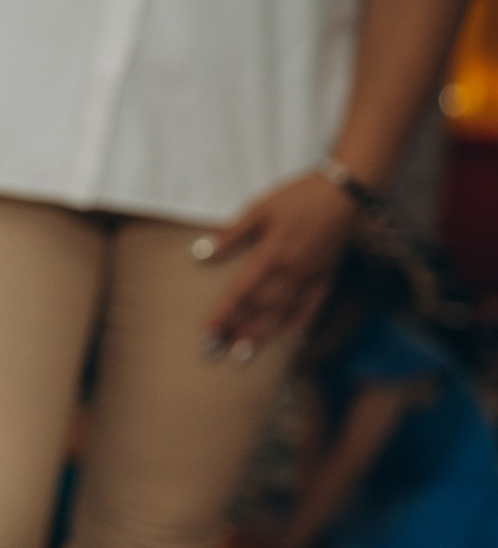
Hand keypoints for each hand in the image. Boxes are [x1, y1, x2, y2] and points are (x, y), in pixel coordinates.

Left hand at [199, 173, 356, 354]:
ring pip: (282, 312)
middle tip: (216, 354)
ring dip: (261, 334)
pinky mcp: (327, 275)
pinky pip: (314, 304)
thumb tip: (200, 253)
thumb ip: (231, 235)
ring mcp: (311, 276)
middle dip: (236, 331)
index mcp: (271, 255)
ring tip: (243, 356)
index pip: (240, 293)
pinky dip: (302, 322)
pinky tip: (292, 340)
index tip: (207, 335)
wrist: (346, 192)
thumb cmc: (299, 197)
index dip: (222, 315)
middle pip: (259, 309)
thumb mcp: (260, 209)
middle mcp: (291, 272)